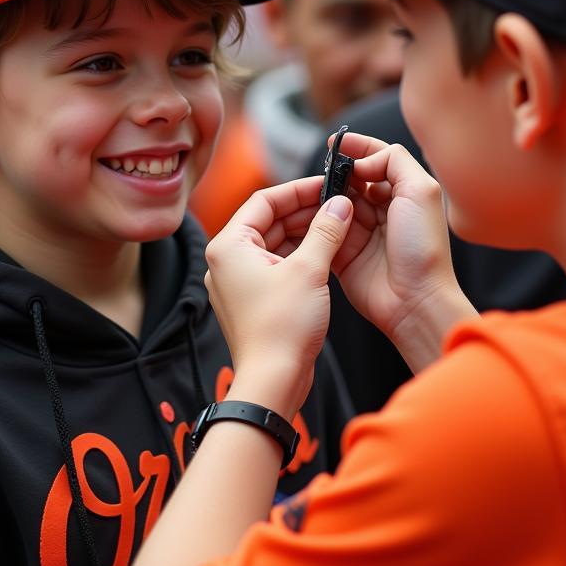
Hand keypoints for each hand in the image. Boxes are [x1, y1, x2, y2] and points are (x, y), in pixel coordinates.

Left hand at [204, 176, 353, 416]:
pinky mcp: (252, 299)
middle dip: (304, 211)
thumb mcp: (310, 269)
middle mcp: (226, 260)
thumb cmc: (282, 328)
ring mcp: (237, 281)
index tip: (327, 184)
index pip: (264, 200)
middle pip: (268, 220)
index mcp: (228, 246)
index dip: (298, 189)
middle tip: (338, 203)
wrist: (273, 381)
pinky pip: (276, 265)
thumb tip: (340, 204)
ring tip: (337, 224)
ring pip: (274, 243)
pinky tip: (326, 251)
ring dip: (304, 233)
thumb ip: (325, 231)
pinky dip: (299, 255)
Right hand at [332, 132, 477, 371]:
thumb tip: (361, 162)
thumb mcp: (420, 190)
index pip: (376, 160)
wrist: (414, 301)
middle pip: (350, 180)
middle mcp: (382, 210)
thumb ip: (393, 161)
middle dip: (335, 172)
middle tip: (322, 170)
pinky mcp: (342, 253)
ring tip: (313, 191)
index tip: (335, 143)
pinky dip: (313, 220)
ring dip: (322, 194)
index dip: (356, 149)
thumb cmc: (422, 248)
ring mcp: (361, 231)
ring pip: (334, 202)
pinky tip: (305, 212)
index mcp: (404, 192)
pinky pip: (323, 230)